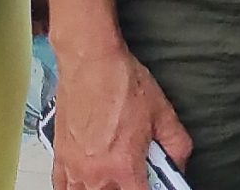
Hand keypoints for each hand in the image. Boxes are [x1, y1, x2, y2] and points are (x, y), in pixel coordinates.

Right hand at [49, 38, 192, 189]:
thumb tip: (179, 162)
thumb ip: (176, 143)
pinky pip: (63, 187)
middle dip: (126, 185)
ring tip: (114, 172)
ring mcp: (75, 169)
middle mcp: (96, 174)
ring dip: (104, 187)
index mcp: (123, 166)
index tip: (154, 184)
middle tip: (135, 169)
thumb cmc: (121, 81)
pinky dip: (76, 187)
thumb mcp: (162, 111)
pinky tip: (86, 181)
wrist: (90, 62)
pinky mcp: (60, 158)